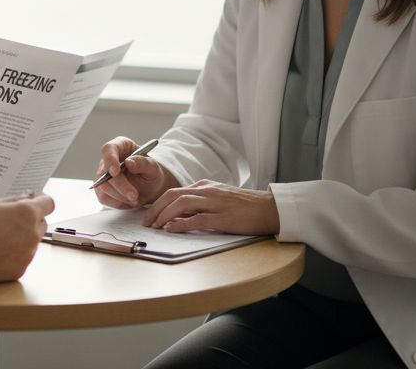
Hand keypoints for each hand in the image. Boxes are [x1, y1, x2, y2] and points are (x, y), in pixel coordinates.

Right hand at [0, 192, 54, 284]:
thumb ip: (14, 201)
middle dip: (30, 222)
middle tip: (10, 223)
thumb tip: (28, 197)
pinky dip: (14, 256)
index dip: (41, 203)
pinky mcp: (21, 269)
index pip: (48, 204)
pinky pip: (23, 258)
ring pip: (32, 242)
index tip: (34, 204)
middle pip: (41, 224)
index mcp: (27, 213)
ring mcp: (28, 254)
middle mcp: (32, 233)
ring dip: (22, 239)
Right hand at [94, 136, 175, 208]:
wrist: (151, 187)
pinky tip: (129, 202)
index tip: (116, 172)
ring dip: (120, 196)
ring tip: (136, 199)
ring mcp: (102, 174)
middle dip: (120, 186)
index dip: (110, 160)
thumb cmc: (151, 173)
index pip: (109, 149)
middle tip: (134, 196)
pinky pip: (104, 197)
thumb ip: (143, 163)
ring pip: (102, 186)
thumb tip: (129, 162)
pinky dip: (117, 203)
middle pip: (105, 171)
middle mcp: (108, 159)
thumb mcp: (153, 167)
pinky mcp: (101, 189)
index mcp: (121, 146)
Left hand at [143, 180, 280, 235]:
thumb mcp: (218, 200)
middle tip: (145, 222)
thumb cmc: (245, 207)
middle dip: (155, 208)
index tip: (148, 215)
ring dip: (163, 215)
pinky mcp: (224, 217)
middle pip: (172, 195)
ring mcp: (215, 203)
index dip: (158, 203)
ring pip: (181, 203)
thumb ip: (199, 205)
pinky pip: (197, 219)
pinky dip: (181, 223)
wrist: (270, 208)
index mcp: (205, 186)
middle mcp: (207, 191)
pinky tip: (171, 229)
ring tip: (154, 226)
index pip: (174, 191)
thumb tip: (178, 217)